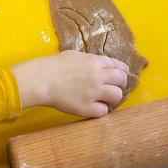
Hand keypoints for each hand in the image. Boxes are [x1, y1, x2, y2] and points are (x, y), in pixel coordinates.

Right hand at [13, 50, 128, 116]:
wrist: (43, 79)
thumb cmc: (55, 65)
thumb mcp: (76, 55)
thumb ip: (90, 60)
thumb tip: (99, 65)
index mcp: (95, 61)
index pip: (118, 65)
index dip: (123, 70)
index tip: (123, 74)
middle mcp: (98, 76)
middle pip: (122, 80)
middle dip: (121, 83)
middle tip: (115, 87)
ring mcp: (94, 93)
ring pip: (117, 96)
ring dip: (114, 97)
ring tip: (107, 99)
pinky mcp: (88, 108)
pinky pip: (104, 111)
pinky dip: (102, 109)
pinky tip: (96, 107)